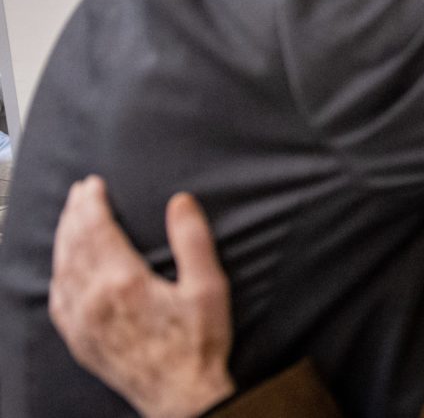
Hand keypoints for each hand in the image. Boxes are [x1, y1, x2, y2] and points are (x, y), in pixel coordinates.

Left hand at [49, 176, 234, 417]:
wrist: (181, 396)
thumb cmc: (198, 344)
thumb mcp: (208, 287)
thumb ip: (193, 240)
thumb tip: (180, 202)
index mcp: (123, 282)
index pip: (96, 230)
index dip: (91, 204)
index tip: (92, 185)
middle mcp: (93, 300)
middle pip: (74, 245)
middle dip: (73, 214)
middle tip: (78, 193)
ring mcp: (82, 322)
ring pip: (61, 270)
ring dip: (62, 240)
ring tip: (68, 220)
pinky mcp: (80, 341)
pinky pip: (57, 300)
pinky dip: (57, 276)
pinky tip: (61, 270)